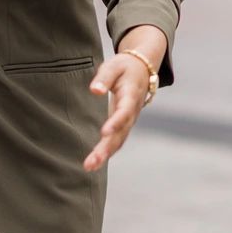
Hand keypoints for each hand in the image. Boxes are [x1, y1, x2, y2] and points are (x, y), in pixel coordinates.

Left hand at [83, 40, 159, 171]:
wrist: (142, 70)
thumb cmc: (124, 67)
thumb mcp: (114, 66)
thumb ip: (104, 77)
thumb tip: (95, 90)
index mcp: (131, 95)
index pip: (125, 111)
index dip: (116, 122)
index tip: (104, 133)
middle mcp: (132, 112)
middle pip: (121, 133)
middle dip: (106, 148)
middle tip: (92, 162)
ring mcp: (129, 120)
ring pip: (119, 140)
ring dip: (105, 154)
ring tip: (89, 166)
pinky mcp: (124, 124)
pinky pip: (117, 140)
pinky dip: (107, 152)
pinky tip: (94, 162)